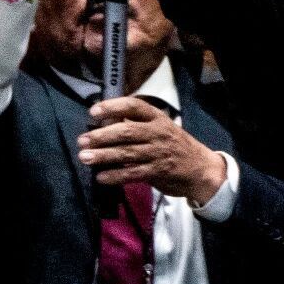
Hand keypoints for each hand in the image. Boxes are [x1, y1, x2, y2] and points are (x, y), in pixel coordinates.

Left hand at [78, 97, 226, 203]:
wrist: (200, 169)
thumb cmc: (173, 145)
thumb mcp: (159, 128)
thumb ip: (135, 124)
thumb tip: (103, 123)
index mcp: (157, 118)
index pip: (134, 106)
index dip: (112, 107)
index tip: (93, 112)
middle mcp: (158, 133)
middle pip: (127, 131)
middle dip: (102, 136)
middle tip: (82, 140)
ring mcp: (158, 153)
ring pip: (127, 153)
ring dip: (103, 156)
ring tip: (85, 158)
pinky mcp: (158, 172)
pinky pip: (133, 174)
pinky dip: (115, 176)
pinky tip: (101, 177)